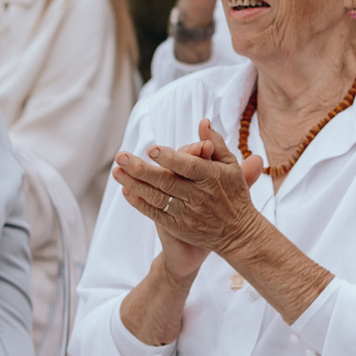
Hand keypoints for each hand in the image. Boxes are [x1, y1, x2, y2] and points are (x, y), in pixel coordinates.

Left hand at [111, 116, 266, 281]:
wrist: (238, 234)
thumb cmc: (233, 194)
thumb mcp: (231, 167)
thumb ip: (216, 144)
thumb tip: (203, 121)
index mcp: (211, 177)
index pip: (189, 166)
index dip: (171, 158)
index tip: (152, 149)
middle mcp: (198, 196)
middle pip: (166, 181)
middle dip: (141, 169)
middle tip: (120, 156)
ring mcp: (187, 213)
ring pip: (157, 197)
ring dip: (134, 184)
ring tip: (116, 171)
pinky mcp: (178, 227)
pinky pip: (156, 213)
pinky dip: (140, 203)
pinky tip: (126, 190)